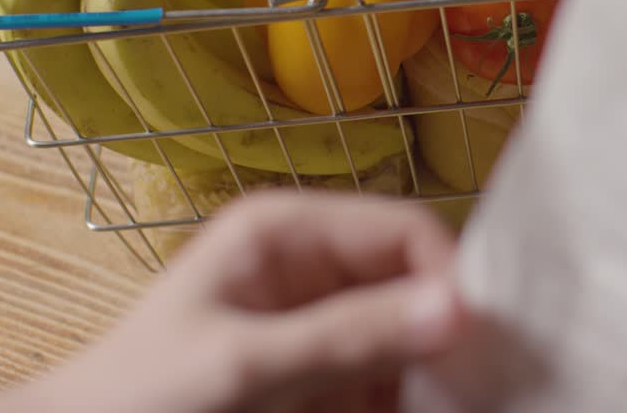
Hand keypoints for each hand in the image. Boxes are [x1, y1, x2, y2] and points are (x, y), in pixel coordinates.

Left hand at [0, 193, 463, 412]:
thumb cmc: (141, 397)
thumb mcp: (243, 366)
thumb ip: (346, 336)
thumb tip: (459, 309)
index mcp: (291, 230)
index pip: (405, 231)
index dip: (449, 279)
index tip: (481, 343)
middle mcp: (316, 265)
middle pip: (417, 282)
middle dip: (447, 330)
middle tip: (485, 380)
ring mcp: (323, 321)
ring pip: (414, 334)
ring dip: (436, 371)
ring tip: (464, 402)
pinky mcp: (326, 373)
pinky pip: (392, 377)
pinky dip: (412, 397)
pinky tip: (427, 410)